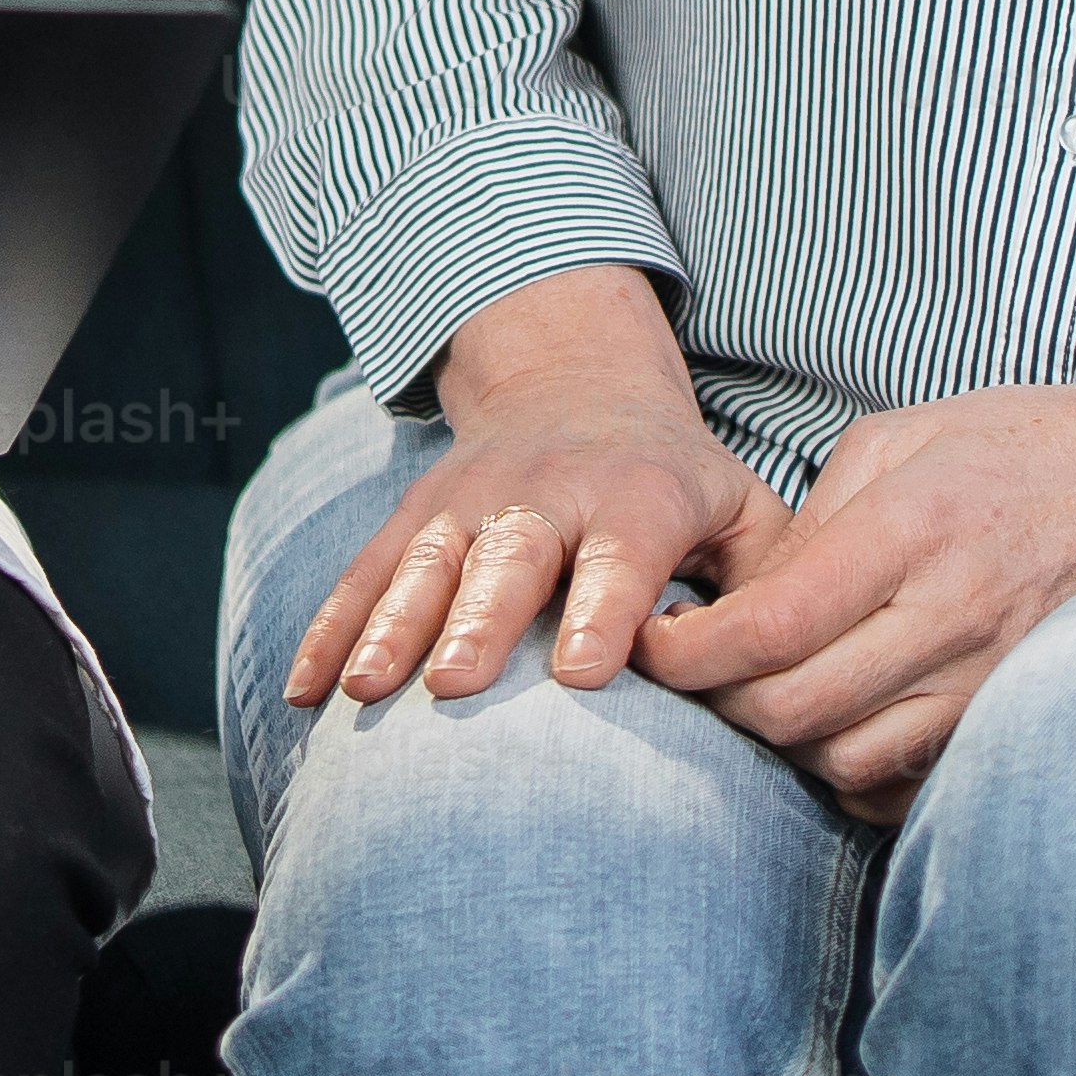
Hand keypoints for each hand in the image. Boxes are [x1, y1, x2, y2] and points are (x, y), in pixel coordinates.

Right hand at [287, 262, 781, 710]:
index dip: (603, 610)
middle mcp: (546, 495)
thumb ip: (768, 590)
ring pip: (425, 564)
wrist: (575, 382)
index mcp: (638, 499)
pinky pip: (365, 572)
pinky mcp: (415, 517)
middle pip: (507, 560)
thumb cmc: (679, 484)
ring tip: (365, 689)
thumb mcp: (747, 511)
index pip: (622, 556)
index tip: (580, 671)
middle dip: (478, 621)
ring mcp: (469, 503)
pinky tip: (305, 693)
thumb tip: (769, 676)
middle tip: (453, 685)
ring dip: (390, 625)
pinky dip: (330, 630)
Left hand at [642, 355, 1075, 820]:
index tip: (653, 650)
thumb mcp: (904, 435)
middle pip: (795, 711)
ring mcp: (989, 678)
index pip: (770, 627)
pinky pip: (910, 782)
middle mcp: (950, 615)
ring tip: (769, 701)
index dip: (691, 657)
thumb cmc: (1022, 447)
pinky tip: (842, 729)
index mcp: (909, 530)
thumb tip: (746, 593)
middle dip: (723, 709)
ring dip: (789, 746)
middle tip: (700, 682)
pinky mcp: (1012, 718)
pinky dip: (858, 774)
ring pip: (848, 761)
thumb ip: (819, 515)